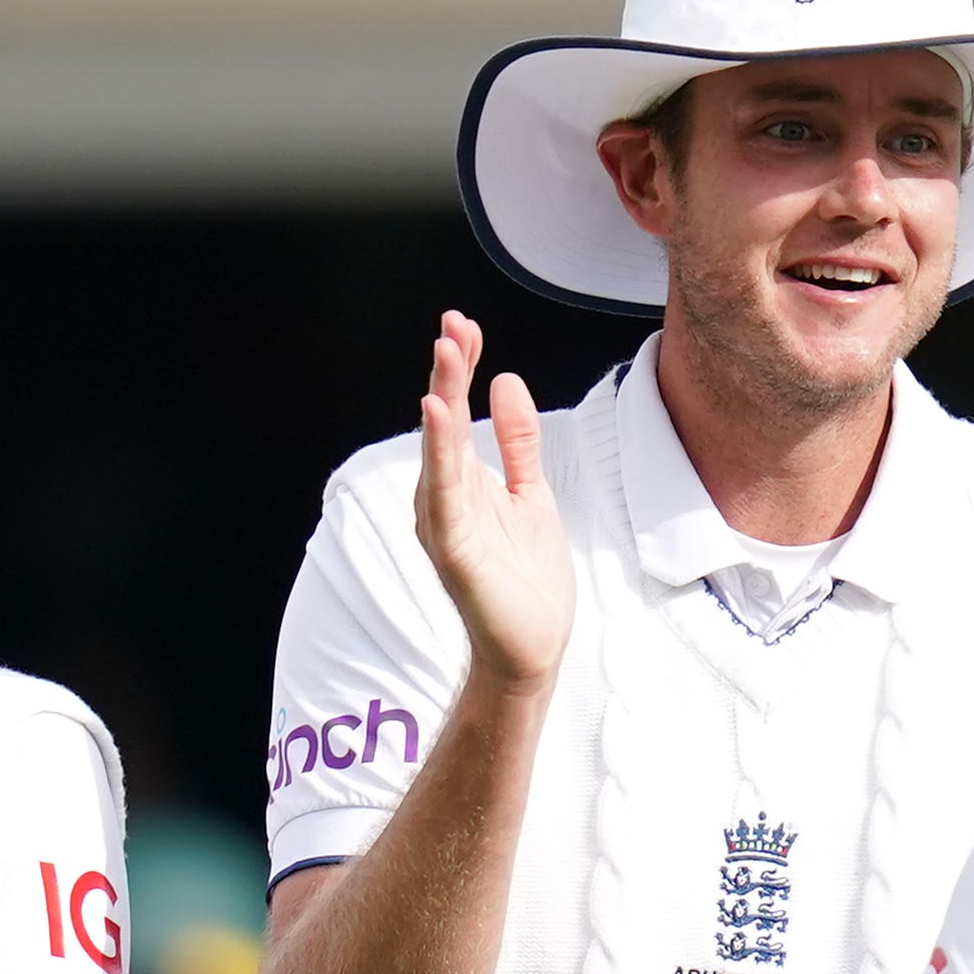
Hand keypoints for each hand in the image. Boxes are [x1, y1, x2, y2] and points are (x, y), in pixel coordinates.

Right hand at [414, 310, 571, 694]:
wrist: (534, 649)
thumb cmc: (527, 580)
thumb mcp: (531, 495)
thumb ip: (518, 443)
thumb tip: (506, 382)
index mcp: (463, 484)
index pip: (458, 414)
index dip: (462, 369)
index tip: (466, 326)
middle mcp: (444, 499)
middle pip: (444, 424)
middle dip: (448, 372)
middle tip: (453, 323)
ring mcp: (445, 525)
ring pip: (439, 451)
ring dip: (441, 400)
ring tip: (446, 353)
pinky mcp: (454, 551)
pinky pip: (444, 495)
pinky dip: (440, 455)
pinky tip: (440, 416)